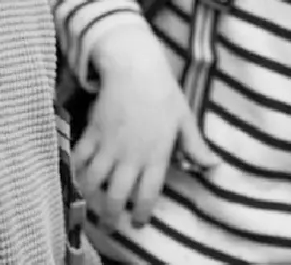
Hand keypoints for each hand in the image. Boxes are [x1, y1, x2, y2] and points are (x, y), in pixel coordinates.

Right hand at [72, 27, 220, 230]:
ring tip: (92, 203)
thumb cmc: (163, 92)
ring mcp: (108, 145)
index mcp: (155, 156)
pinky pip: (79, 158)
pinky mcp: (92, 132)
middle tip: (110, 224)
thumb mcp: (184, 119)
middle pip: (116, 195)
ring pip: (94, 181)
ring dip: (91, 196)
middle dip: (111, 215)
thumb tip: (214, 167)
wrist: (133, 66)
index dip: (141, 213)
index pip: (148, 195)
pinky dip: (75, 171)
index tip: (138, 222)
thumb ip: (196, 147)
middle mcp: (130, 156)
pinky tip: (77, 177)